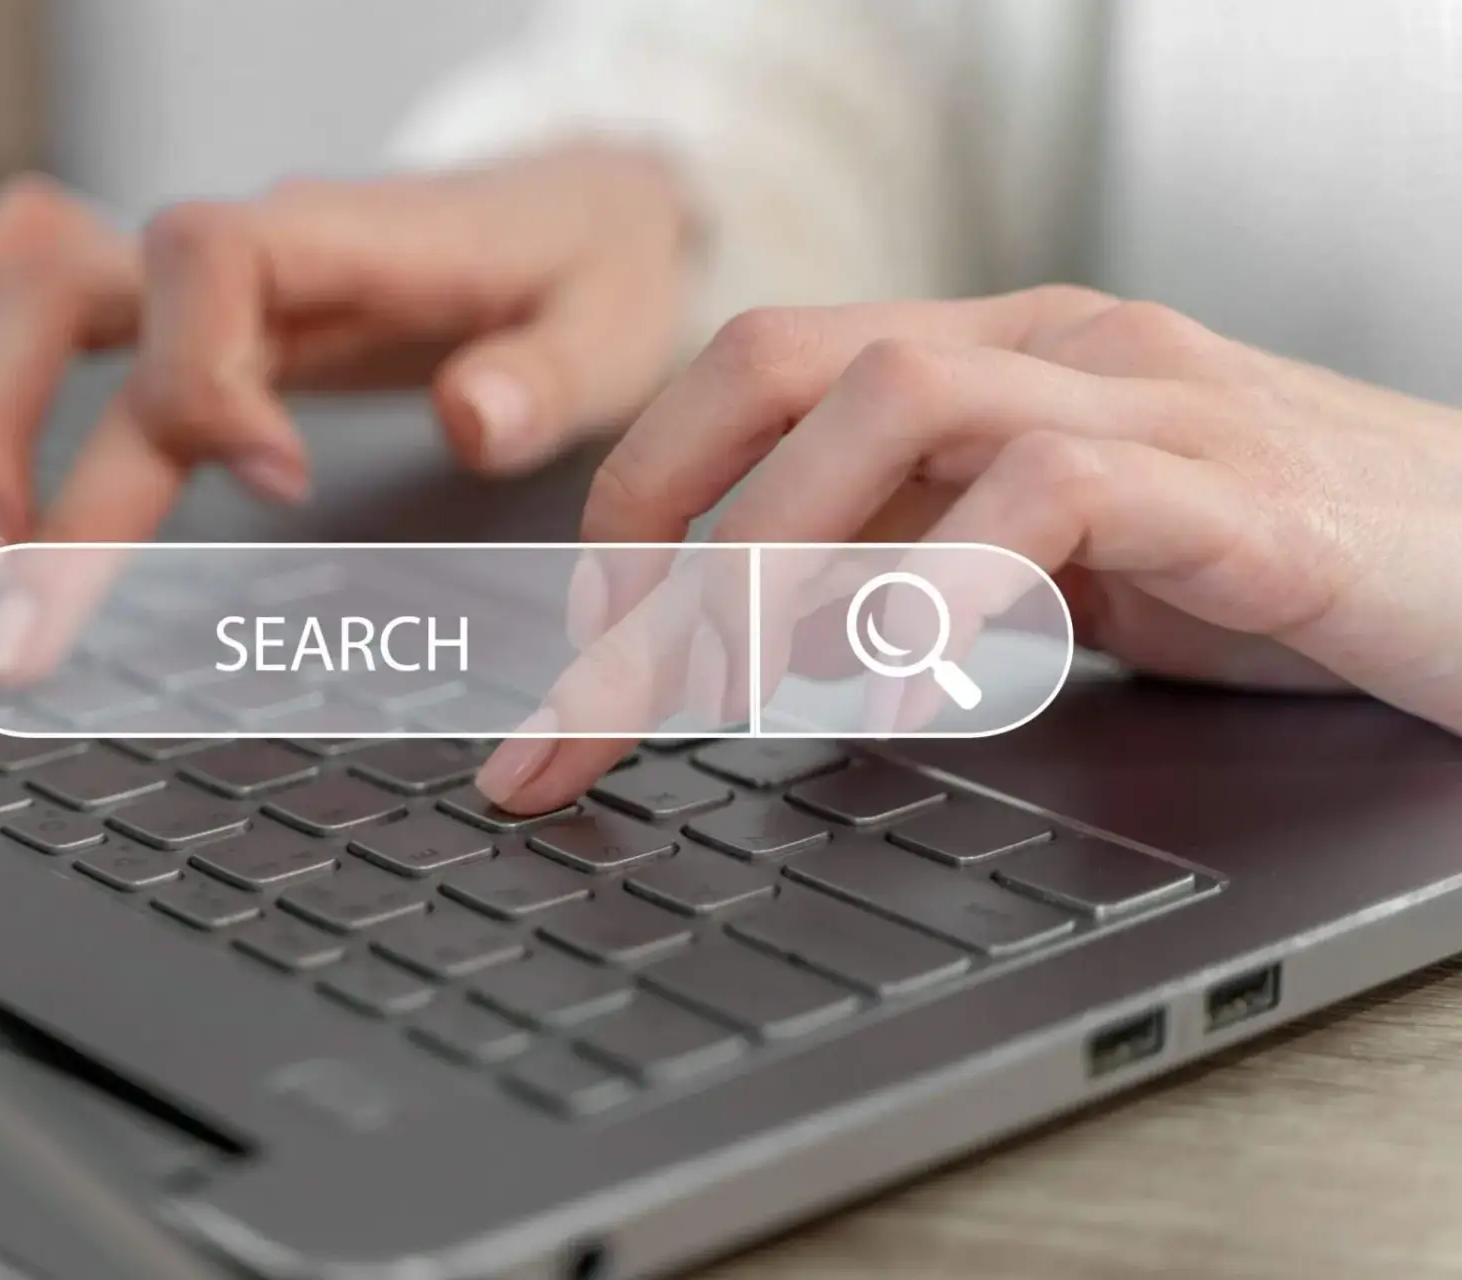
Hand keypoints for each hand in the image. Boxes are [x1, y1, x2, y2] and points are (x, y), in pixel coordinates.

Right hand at [0, 146, 696, 554]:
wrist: (584, 203)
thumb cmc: (593, 267)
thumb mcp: (614, 323)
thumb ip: (547, 377)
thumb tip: (471, 418)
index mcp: (351, 241)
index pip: (212, 262)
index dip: (208, 378)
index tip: (277, 486)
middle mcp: (260, 251)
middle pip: (75, 294)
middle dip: (24, 445)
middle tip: (22, 600)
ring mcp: (220, 277)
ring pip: (42, 296)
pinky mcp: (207, 307)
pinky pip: (55, 263)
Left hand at [474, 286, 1461, 810]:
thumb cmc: (1276, 573)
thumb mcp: (1054, 562)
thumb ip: (919, 561)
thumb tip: (753, 631)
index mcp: (990, 360)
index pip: (756, 373)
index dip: (640, 492)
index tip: (581, 639)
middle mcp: (1051, 349)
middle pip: (783, 369)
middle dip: (651, 531)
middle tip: (591, 694)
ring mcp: (1150, 402)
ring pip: (894, 407)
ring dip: (768, 559)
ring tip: (713, 695)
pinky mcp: (1242, 489)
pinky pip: (1053, 501)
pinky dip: (942, 603)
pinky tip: (892, 710)